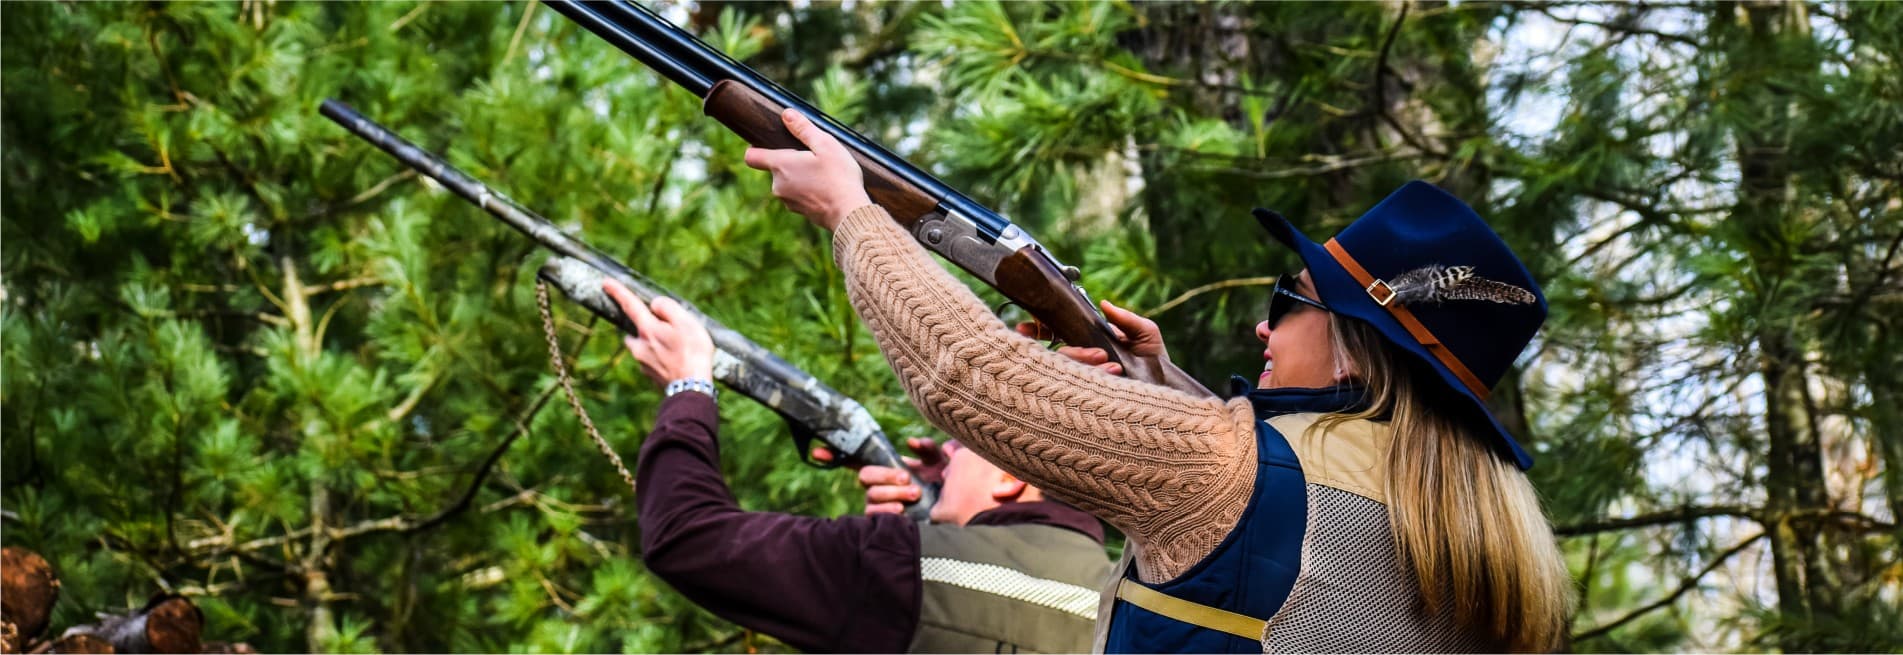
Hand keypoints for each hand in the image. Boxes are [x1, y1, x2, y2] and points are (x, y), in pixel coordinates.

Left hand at [602, 280, 714, 387]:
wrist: (692, 388)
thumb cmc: (692, 352)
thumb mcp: (686, 321)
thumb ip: (668, 308)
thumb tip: (655, 305)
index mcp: (647, 329)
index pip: (630, 305)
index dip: (618, 292)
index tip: (606, 283)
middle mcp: (639, 346)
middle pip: (636, 330)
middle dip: (645, 327)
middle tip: (667, 328)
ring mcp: (643, 363)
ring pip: (642, 347)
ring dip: (652, 344)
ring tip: (676, 347)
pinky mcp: (651, 376)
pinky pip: (652, 360)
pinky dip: (660, 358)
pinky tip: (677, 361)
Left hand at [742, 109, 872, 229]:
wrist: (849, 214)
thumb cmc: (838, 177)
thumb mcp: (825, 145)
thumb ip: (803, 128)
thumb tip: (786, 114)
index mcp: (780, 166)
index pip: (751, 156)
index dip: (756, 147)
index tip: (771, 143)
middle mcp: (778, 185)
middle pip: (775, 168)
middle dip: (791, 161)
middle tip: (814, 158)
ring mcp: (788, 201)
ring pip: (788, 182)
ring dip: (801, 176)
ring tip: (824, 174)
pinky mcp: (800, 212)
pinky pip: (799, 195)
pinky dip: (809, 190)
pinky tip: (827, 188)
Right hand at [812, 437, 952, 515]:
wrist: (963, 514)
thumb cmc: (953, 487)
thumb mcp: (943, 461)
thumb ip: (928, 448)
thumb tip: (909, 444)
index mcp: (892, 468)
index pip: (858, 458)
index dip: (834, 454)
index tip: (816, 450)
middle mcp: (884, 486)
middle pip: (865, 475)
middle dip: (884, 474)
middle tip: (906, 477)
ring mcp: (884, 505)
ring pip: (871, 494)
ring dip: (892, 491)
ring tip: (915, 494)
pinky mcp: (886, 523)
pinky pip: (872, 515)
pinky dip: (886, 510)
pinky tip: (902, 510)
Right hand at [1016, 299, 1169, 375]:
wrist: (1169, 387)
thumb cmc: (1155, 359)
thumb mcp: (1145, 333)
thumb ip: (1125, 318)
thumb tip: (1103, 303)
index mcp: (1088, 342)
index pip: (1056, 334)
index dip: (1038, 330)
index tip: (1026, 327)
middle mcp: (1083, 361)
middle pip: (1059, 355)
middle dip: (1074, 352)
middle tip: (1100, 354)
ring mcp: (1085, 378)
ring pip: (1067, 371)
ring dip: (1088, 365)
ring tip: (1115, 366)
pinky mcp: (1092, 394)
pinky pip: (1080, 386)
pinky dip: (1095, 377)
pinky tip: (1113, 373)